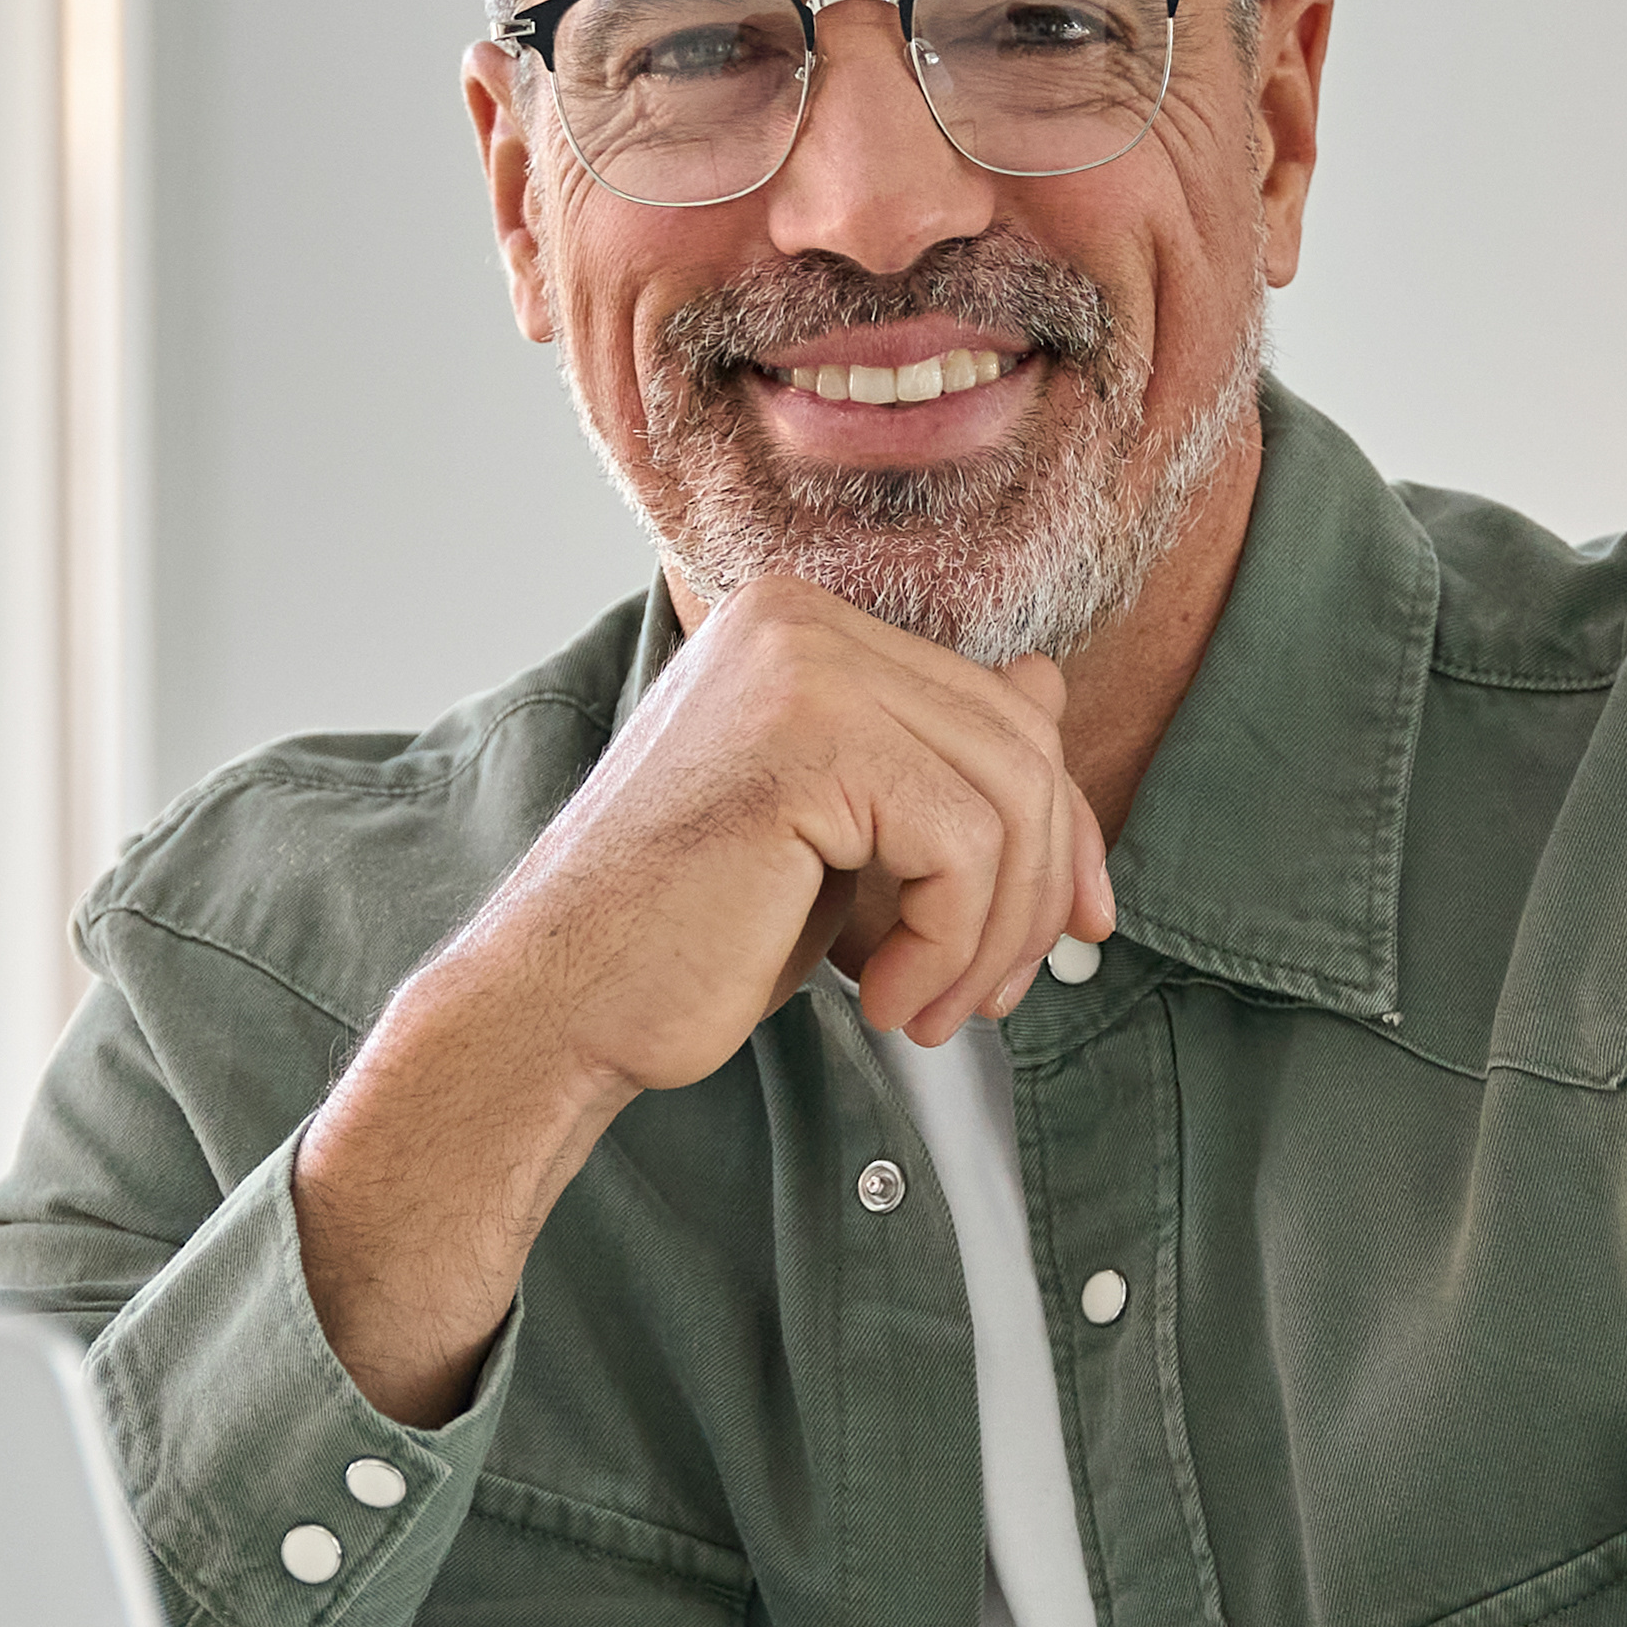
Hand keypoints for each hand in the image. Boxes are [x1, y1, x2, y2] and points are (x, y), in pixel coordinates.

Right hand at [297, 581, 1116, 1417]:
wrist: (557, 1002)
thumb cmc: (688, 933)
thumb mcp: (838, 834)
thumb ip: (928, 757)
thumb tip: (1047, 693)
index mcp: (798, 624)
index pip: (997, 709)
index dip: (1057, 828)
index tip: (1068, 926)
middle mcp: (798, 619)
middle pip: (1019, 747)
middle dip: (1036, 889)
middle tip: (993, 995)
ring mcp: (798, 667)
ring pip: (1008, 799)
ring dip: (992, 935)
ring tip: (928, 1008)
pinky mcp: (804, 743)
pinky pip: (963, 847)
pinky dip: (949, 945)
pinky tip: (882, 998)